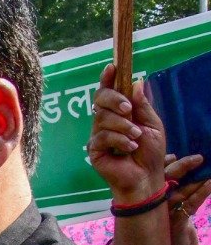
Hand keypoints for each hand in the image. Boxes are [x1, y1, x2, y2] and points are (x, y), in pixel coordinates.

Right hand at [88, 63, 167, 204]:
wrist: (146, 177)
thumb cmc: (150, 153)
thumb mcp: (152, 124)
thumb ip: (143, 105)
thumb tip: (136, 82)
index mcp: (120, 113)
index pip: (109, 92)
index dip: (108, 79)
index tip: (112, 67)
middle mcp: (106, 121)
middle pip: (100, 100)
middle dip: (115, 100)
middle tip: (129, 110)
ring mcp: (98, 135)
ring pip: (102, 118)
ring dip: (124, 126)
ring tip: (136, 137)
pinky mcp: (94, 149)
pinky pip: (102, 136)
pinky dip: (119, 140)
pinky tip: (129, 148)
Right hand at [166, 154, 208, 244]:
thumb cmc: (177, 229)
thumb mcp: (174, 209)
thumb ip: (176, 191)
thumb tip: (180, 167)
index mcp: (154, 199)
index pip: (158, 177)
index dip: (165, 164)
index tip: (175, 156)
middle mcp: (157, 205)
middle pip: (167, 181)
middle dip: (182, 167)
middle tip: (199, 158)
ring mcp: (166, 214)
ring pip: (181, 191)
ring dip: (197, 179)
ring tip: (209, 169)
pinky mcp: (178, 223)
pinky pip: (191, 204)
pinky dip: (202, 193)